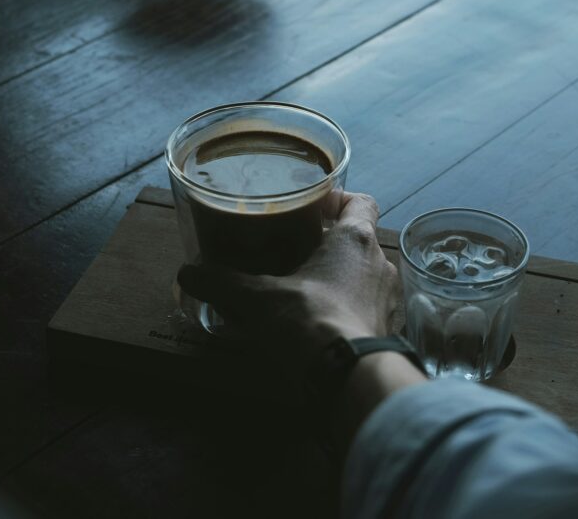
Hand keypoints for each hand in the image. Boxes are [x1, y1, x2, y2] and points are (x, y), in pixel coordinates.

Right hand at [177, 192, 399, 379]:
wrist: (349, 377)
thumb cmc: (310, 321)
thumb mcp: (257, 299)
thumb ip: (222, 283)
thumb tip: (189, 273)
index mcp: (356, 240)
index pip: (361, 202)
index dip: (338, 199)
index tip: (313, 208)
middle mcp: (380, 264)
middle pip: (356, 241)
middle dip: (326, 245)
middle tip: (292, 251)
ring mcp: (388, 300)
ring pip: (361, 277)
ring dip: (336, 280)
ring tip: (300, 290)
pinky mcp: (386, 330)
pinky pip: (364, 310)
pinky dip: (343, 311)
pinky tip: (315, 324)